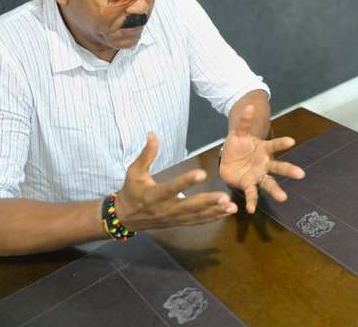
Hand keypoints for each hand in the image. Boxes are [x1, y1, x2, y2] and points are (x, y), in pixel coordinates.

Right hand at [114, 132, 237, 230]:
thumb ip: (146, 155)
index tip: (202, 173)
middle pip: (189, 206)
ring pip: (196, 216)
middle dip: (207, 202)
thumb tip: (152, 134)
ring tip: (231, 207)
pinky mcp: (178, 223)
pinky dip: (212, 218)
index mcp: (154, 195)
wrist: (126, 218)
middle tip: (225, 197)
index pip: (171, 188)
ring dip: (215, 212)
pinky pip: (197, 222)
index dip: (186, 181)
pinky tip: (225, 213)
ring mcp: (173, 218)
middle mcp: (165, 209)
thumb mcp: (134, 172)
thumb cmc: (131, 191)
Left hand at [219, 104, 304, 212]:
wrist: (227, 160)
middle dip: (289, 170)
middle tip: (301, 174)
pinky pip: (251, 193)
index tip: (292, 141)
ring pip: (269, 183)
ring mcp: (258, 176)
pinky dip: (252, 201)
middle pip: (278, 167)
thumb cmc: (237, 146)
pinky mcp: (248, 185)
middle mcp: (264, 164)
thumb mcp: (238, 133)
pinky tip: (251, 209)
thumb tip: (249, 106)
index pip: (275, 145)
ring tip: (284, 197)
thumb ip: (244, 122)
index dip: (282, 143)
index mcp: (263, 149)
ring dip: (276, 191)